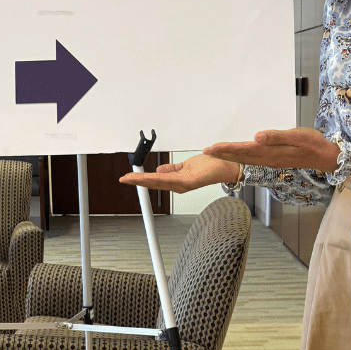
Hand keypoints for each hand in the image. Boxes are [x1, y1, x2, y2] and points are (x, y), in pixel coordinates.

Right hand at [119, 153, 239, 192]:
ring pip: (159, 182)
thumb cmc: (211, 165)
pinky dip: (157, 178)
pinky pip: (170, 179)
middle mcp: (179, 184)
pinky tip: (149, 177)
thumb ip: (173, 169)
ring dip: (143, 180)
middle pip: (154, 183)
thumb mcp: (187, 165)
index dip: (142, 179)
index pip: (156, 180)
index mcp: (178, 180)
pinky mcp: (189, 181)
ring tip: (130, 178)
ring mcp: (184, 184)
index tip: (129, 177)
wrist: (226, 165)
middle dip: (138, 181)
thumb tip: (159, 170)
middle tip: (124, 179)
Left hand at [204, 127, 340, 172]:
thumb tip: (256, 137)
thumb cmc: (313, 143)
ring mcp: (271, 161)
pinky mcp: (274, 160)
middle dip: (222, 154)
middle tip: (205, 151)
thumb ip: (276, 137)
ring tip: (215, 152)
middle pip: (241, 157)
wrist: (325, 156)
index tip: (211, 148)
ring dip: (229, 156)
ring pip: (245, 159)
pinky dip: (240, 157)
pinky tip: (237, 154)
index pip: (243, 150)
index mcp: (271, 153)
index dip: (226, 149)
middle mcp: (268, 159)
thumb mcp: (297, 136)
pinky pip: (252, 160)